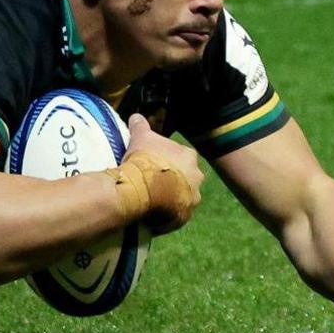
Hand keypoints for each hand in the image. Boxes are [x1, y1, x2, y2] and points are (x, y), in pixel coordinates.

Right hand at [123, 113, 203, 233]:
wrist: (142, 187)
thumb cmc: (144, 159)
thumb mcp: (140, 137)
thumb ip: (140, 125)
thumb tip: (136, 116)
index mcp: (189, 156)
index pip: (180, 157)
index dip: (166, 160)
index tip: (153, 164)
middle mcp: (197, 177)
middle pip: (184, 178)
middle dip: (173, 180)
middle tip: (153, 182)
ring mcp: (192, 198)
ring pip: (182, 197)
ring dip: (171, 198)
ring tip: (152, 200)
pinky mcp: (185, 216)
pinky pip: (176, 216)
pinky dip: (167, 215)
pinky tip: (153, 214)